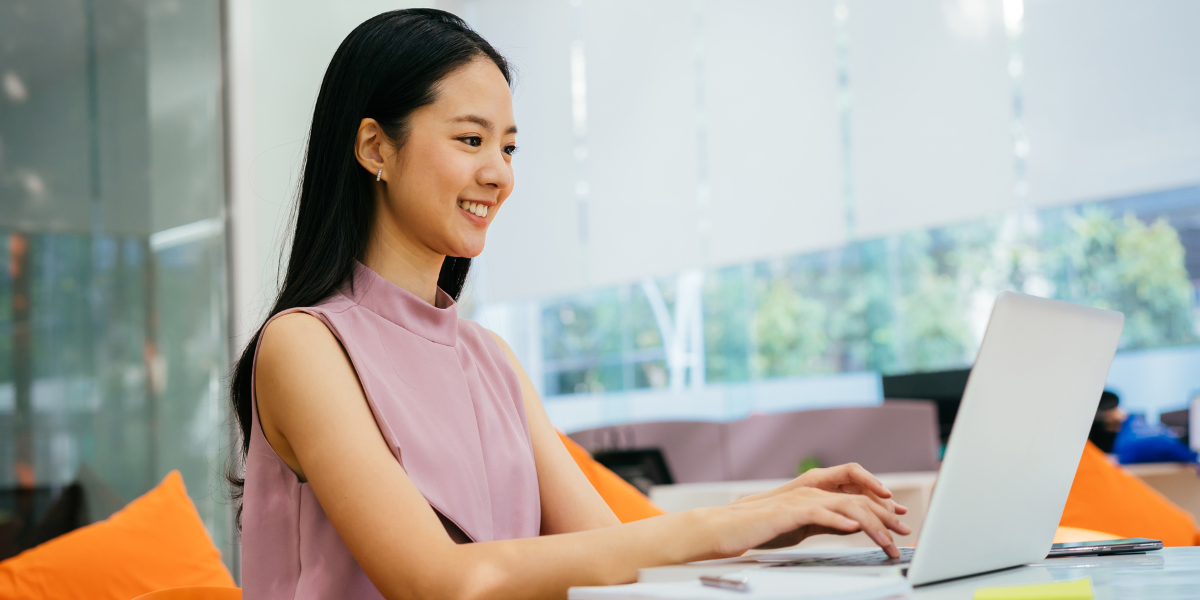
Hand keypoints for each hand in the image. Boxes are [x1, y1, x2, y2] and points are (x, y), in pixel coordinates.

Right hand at [703, 485, 912, 558]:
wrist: (726, 527)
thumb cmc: (760, 528)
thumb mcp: (801, 525)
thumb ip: (827, 520)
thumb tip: (854, 524)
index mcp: (815, 491)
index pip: (856, 492)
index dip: (881, 503)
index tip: (899, 519)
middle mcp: (811, 490)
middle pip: (857, 497)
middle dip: (884, 514)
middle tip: (904, 532)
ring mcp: (800, 498)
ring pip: (844, 504)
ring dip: (870, 523)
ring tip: (886, 539)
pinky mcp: (788, 512)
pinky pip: (818, 513)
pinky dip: (838, 520)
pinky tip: (853, 528)